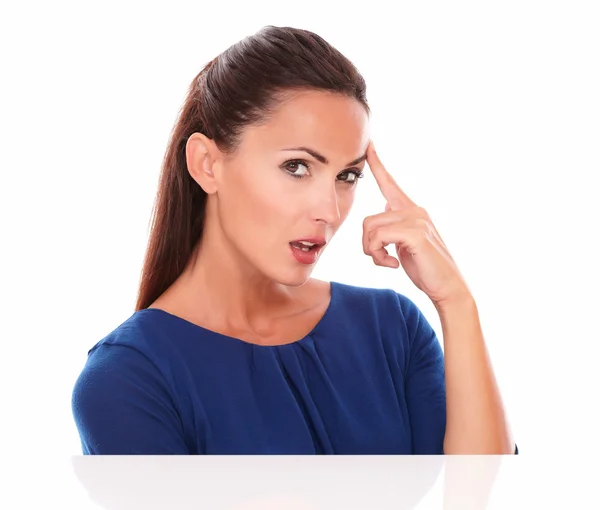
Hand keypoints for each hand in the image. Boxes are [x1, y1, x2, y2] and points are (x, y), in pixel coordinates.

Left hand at [362, 141, 471, 305]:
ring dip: (372, 252)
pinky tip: (393, 265)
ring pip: (370, 229)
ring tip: (387, 261)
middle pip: (367, 220)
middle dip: (367, 245)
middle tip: (381, 259)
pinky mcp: (415, 232)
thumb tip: (385, 210)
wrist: (448, 288)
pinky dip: (378, 256)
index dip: (377, 165)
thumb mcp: (405, 243)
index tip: (369, 145)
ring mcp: (416, 219)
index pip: (390, 183)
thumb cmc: (425, 268)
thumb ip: (395, 226)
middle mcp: (414, 209)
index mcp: (411, 210)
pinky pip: (378, 238)